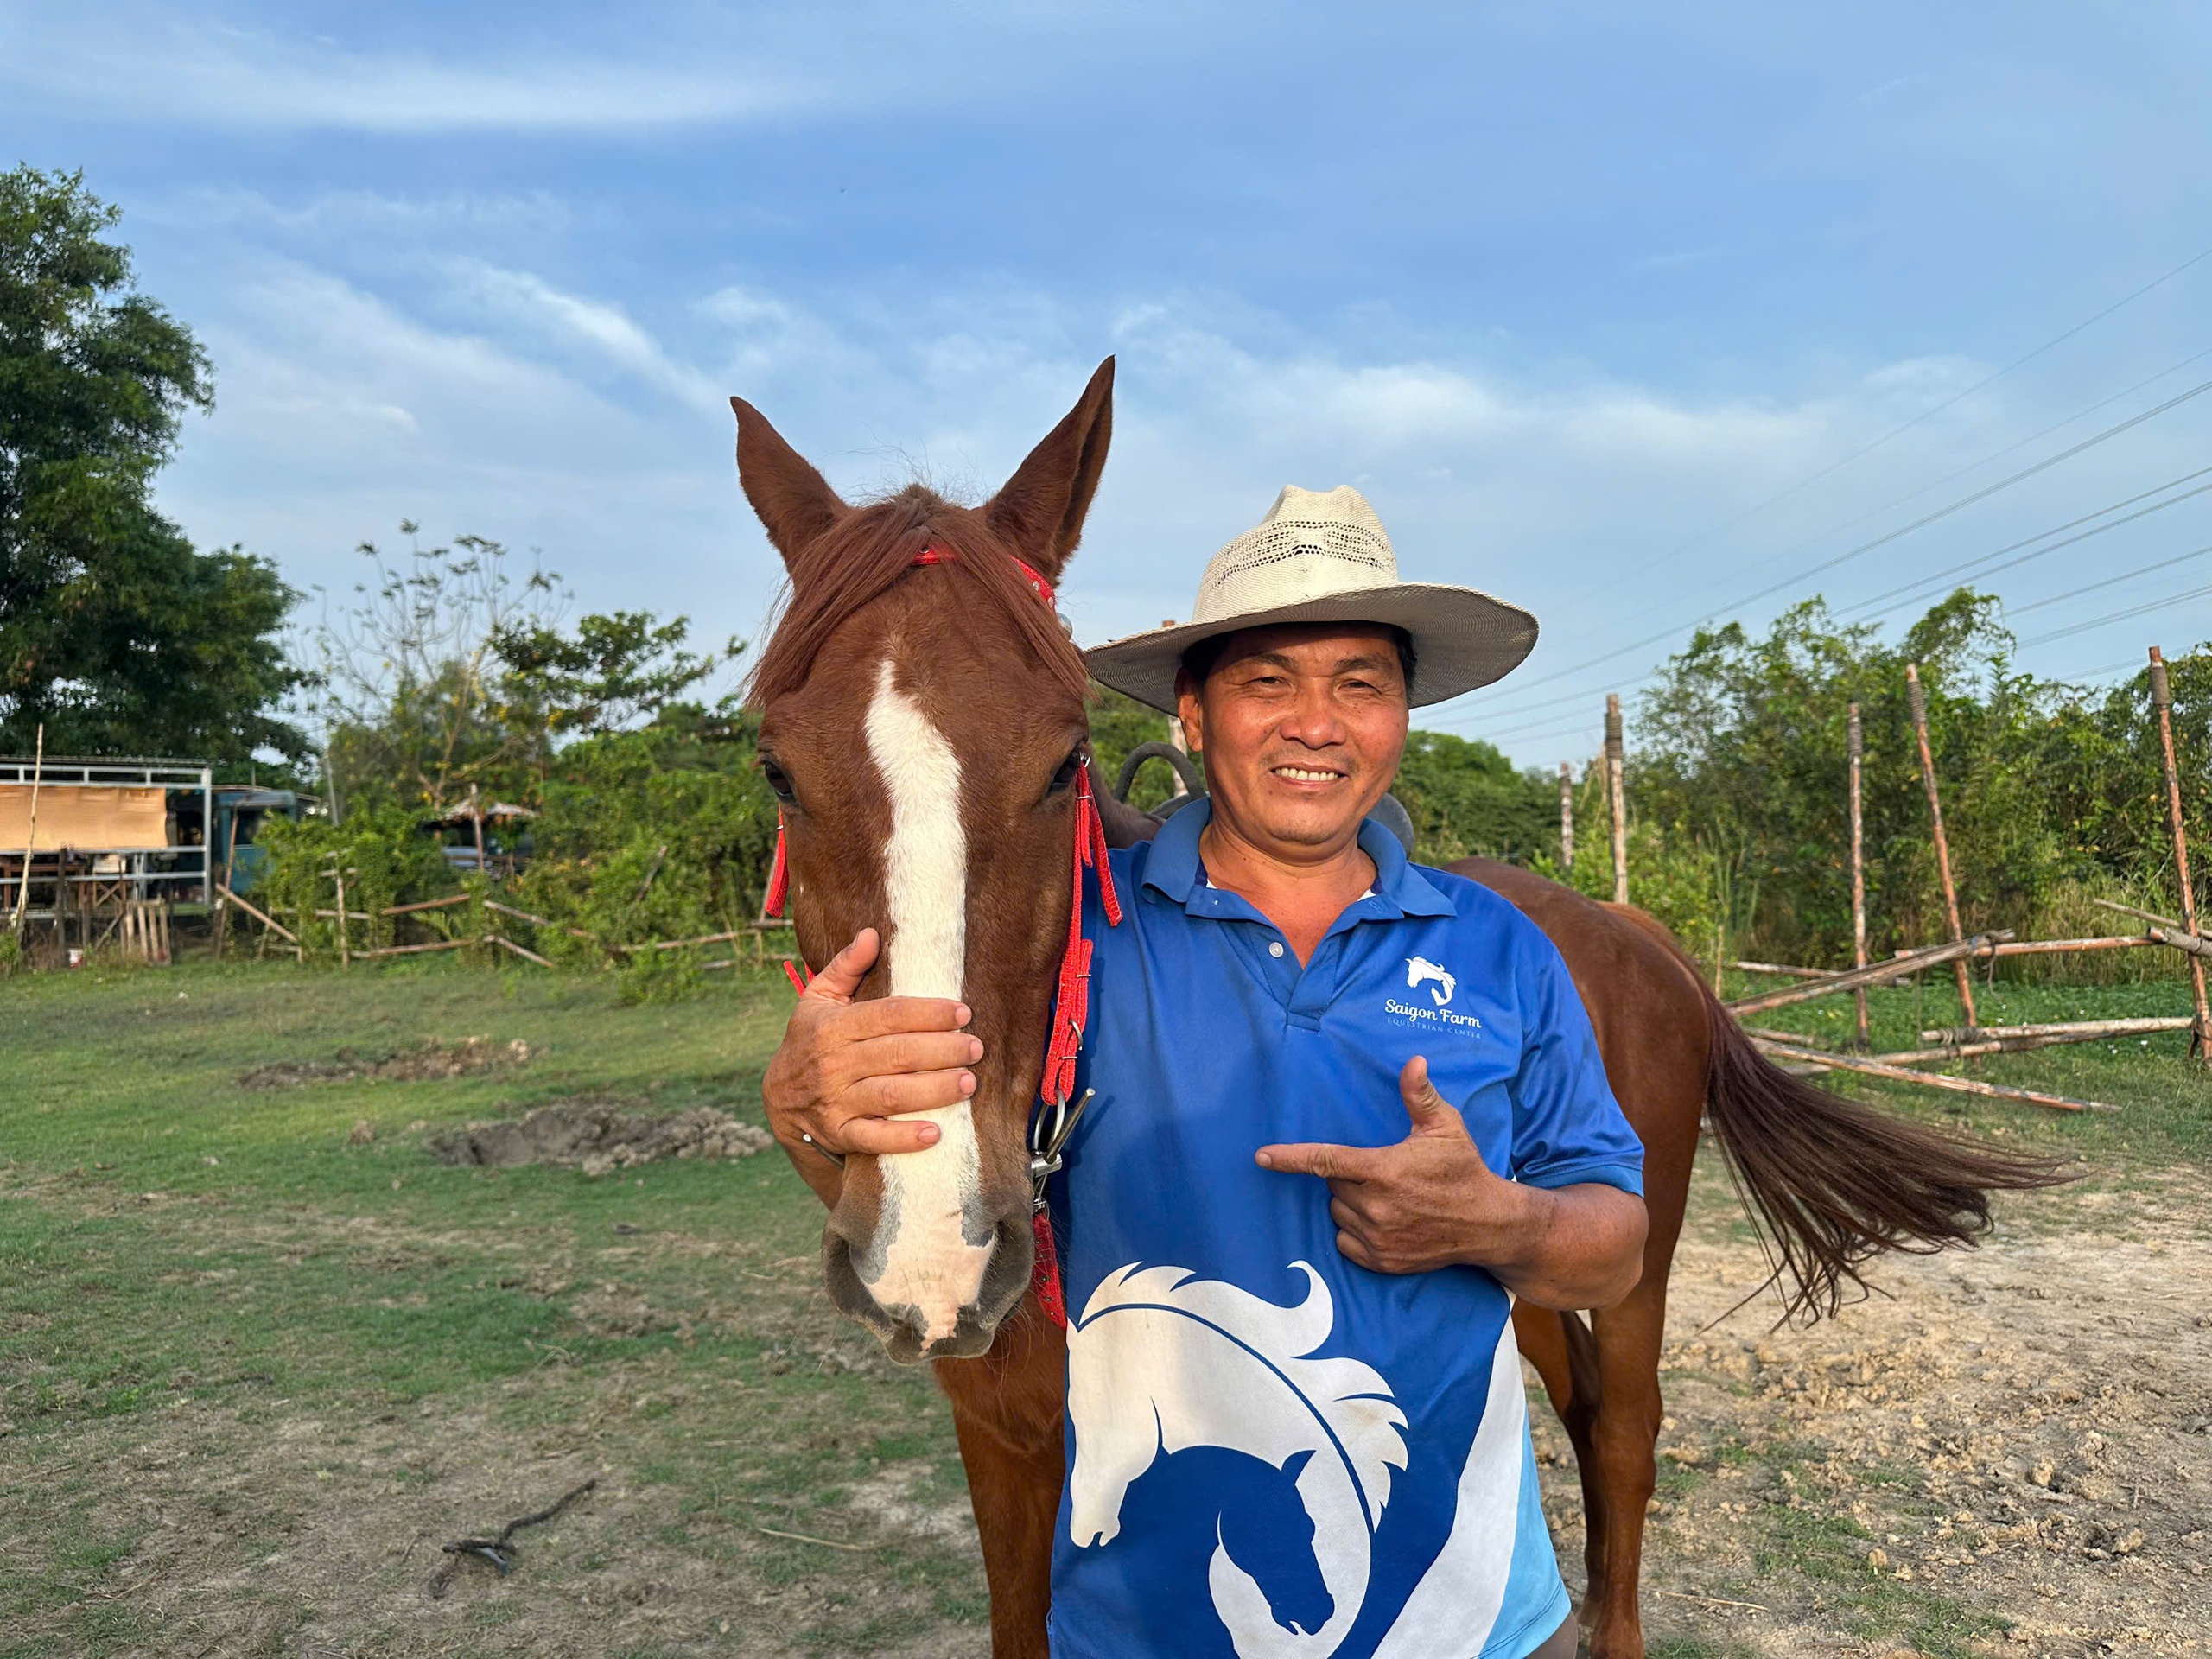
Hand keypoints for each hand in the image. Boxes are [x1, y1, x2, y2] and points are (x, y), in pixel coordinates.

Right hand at [760, 929, 981, 1171]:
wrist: (779, 1101)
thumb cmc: (811, 1041)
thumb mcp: (819, 1000)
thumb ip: (846, 966)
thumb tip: (872, 933)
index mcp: (834, 1026)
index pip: (888, 1015)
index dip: (928, 1012)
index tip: (963, 1012)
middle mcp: (834, 1064)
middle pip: (897, 1054)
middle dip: (942, 1050)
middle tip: (976, 1048)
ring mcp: (836, 1101)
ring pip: (892, 1094)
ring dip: (934, 1089)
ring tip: (968, 1082)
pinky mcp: (841, 1134)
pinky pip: (875, 1139)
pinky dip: (904, 1138)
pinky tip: (935, 1133)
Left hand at [1255, 1056, 1527, 1275]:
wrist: (1488, 1224)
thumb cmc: (1463, 1168)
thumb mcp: (1446, 1126)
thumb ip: (1420, 1095)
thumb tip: (1413, 1061)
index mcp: (1383, 1170)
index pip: (1325, 1161)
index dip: (1290, 1158)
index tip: (1261, 1156)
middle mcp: (1376, 1207)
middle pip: (1333, 1187)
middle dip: (1348, 1178)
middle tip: (1381, 1173)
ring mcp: (1378, 1238)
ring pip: (1337, 1214)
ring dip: (1351, 1204)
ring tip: (1387, 1198)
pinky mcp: (1382, 1261)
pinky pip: (1345, 1243)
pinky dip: (1354, 1232)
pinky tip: (1382, 1221)